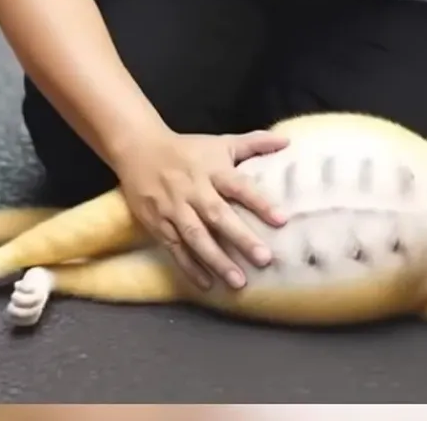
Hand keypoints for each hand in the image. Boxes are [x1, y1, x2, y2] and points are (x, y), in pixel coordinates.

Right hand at [116, 129, 289, 291]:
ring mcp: (174, 209)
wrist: (139, 149)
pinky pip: (175, 248)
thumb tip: (287, 142)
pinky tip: (207, 284)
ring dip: (217, 260)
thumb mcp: (221, 142)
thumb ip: (254, 143)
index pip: (240, 186)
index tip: (282, 220)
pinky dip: (190, 267)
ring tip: (239, 282)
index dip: (260, 202)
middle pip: (218, 215)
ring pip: (196, 237)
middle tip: (264, 259)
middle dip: (241, 238)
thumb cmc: (188, 149)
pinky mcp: (158, 224)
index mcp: (212, 170)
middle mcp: (194, 190)